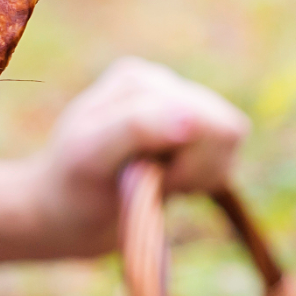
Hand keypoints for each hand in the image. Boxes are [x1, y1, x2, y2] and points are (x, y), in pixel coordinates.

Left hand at [28, 56, 250, 257]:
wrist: (64, 214)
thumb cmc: (72, 186)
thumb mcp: (91, 155)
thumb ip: (136, 128)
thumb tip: (190, 117)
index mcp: (138, 81)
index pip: (202, 119)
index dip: (186, 162)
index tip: (143, 181)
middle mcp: (163, 85)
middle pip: (226, 128)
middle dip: (195, 168)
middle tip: (152, 184)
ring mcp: (179, 107)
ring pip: (231, 141)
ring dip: (200, 176)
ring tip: (158, 184)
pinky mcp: (192, 134)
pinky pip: (227, 157)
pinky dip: (204, 180)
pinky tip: (169, 184)